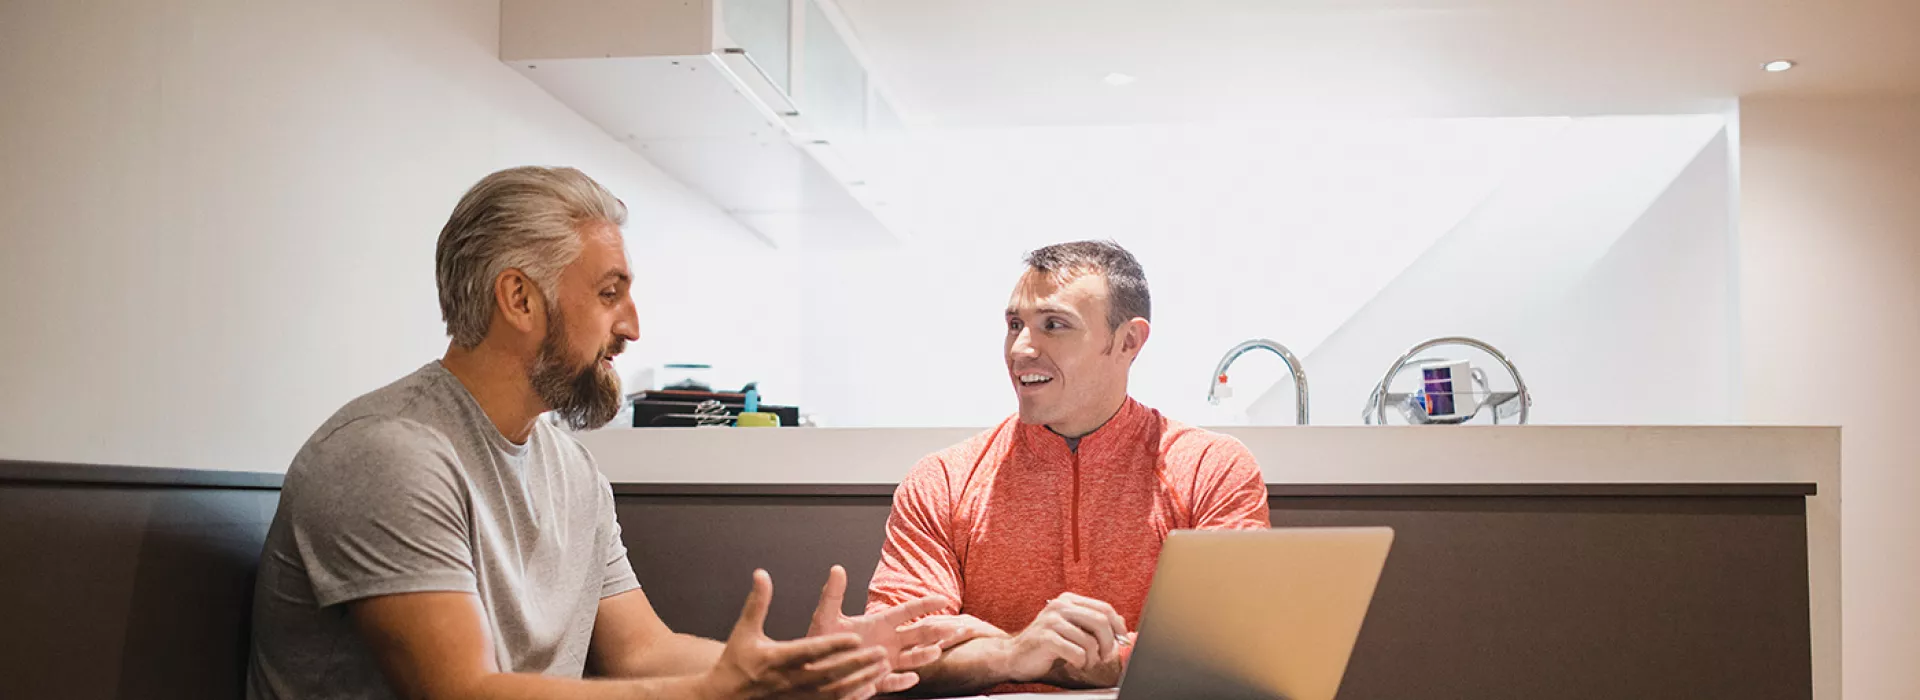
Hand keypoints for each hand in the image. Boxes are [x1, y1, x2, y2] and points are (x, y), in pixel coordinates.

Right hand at [705, 570, 893, 699]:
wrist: (726, 695)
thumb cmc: (736, 660)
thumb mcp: (745, 629)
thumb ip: (757, 602)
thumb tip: (761, 574)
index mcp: (777, 659)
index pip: (811, 651)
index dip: (834, 646)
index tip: (857, 637)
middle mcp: (790, 680)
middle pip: (830, 674)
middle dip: (857, 664)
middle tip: (881, 652)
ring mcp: (798, 695)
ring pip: (836, 691)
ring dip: (861, 680)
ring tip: (882, 667)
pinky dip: (853, 696)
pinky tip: (870, 687)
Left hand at [806, 565, 958, 693]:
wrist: (812, 668)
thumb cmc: (822, 640)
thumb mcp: (826, 616)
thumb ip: (832, 594)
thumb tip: (836, 568)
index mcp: (880, 623)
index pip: (908, 611)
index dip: (926, 604)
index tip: (943, 599)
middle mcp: (888, 642)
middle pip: (917, 634)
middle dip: (935, 631)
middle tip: (952, 627)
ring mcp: (884, 662)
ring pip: (911, 658)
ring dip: (924, 655)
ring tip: (935, 652)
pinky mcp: (876, 681)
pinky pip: (893, 682)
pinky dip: (903, 681)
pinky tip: (912, 678)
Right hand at [1000, 593, 1128, 687]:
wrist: (1014, 656)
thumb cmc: (1046, 645)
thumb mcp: (1071, 629)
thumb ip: (1092, 624)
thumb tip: (1121, 626)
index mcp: (1068, 600)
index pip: (1104, 608)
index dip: (1118, 626)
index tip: (1121, 640)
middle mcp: (1060, 606)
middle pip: (1100, 621)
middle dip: (1108, 643)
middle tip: (1103, 656)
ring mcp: (1051, 621)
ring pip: (1089, 641)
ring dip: (1092, 658)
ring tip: (1085, 662)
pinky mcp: (1045, 638)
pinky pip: (1076, 652)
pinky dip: (1081, 662)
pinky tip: (1075, 663)